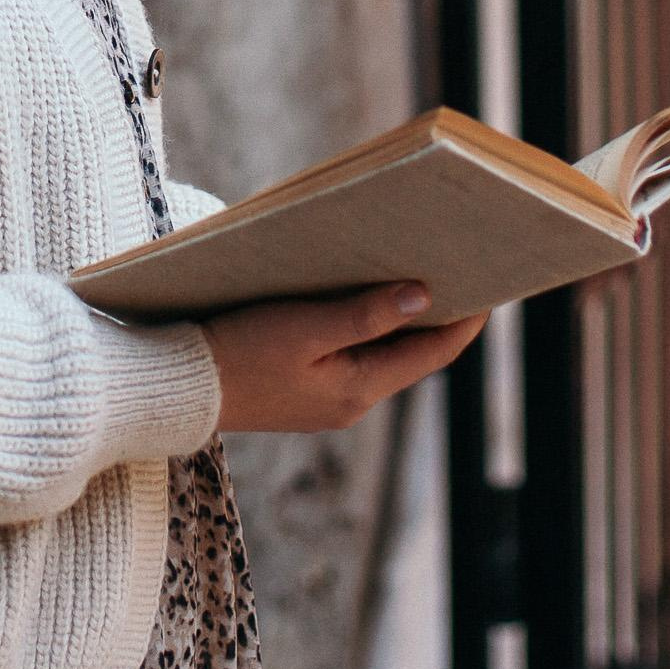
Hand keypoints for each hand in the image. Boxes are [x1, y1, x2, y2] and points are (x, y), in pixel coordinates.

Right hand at [199, 283, 486, 435]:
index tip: (491, 282)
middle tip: (459, 267)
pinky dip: (367, 327)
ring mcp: (328, 400)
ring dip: (401, 319)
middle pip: (412, 354)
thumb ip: (365, 314)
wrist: (178, 390)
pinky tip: (360, 296)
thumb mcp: (304, 327)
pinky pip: (352, 356)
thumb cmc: (238, 353)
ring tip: (417, 272)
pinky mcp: (304, 391)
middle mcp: (351, 401)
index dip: (466, 319)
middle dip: (438, 314)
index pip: (433, 353)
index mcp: (359, 389)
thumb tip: (425, 296)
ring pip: (383, 354)